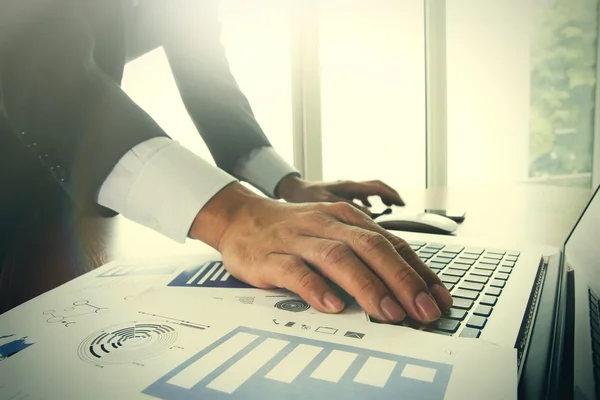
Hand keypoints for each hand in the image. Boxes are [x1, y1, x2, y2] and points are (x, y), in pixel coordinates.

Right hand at [191, 182, 451, 323]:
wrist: (241, 218)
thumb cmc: (295, 230)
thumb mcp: (333, 231)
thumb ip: (364, 252)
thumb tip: (407, 285)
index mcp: (346, 218)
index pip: (391, 243)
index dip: (418, 271)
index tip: (439, 298)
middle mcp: (326, 224)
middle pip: (371, 248)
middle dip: (402, 280)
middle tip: (422, 310)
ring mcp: (298, 240)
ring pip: (338, 258)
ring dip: (367, 286)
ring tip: (388, 313)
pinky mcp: (272, 257)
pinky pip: (296, 272)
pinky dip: (317, 289)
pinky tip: (333, 306)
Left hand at [276, 175, 403, 215]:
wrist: (293, 190)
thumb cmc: (307, 197)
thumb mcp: (327, 204)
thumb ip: (347, 209)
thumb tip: (367, 217)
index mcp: (349, 186)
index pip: (377, 187)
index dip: (391, 195)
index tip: (402, 204)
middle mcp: (349, 186)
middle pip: (376, 187)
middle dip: (390, 195)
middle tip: (401, 205)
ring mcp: (345, 189)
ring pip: (369, 191)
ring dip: (380, 199)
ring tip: (388, 209)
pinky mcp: (340, 194)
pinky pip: (360, 196)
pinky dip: (369, 203)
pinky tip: (369, 213)